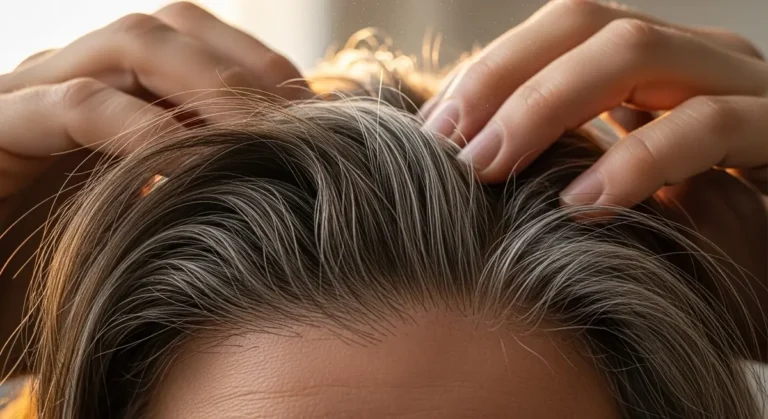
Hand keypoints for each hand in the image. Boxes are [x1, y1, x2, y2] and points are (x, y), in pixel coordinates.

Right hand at [0, 1, 307, 207]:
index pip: (199, 50)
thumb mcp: (141, 235)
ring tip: (256, 137)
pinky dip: (141, 130)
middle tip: (301, 125)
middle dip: (248, 69)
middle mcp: (74, 81)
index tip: (317, 122)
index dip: (262, 74)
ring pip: (132, 45)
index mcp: (112, 98)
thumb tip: (279, 196)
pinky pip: (76, 106)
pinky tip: (185, 171)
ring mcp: (29, 97)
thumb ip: (195, 199)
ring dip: (208, 85)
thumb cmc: (53, 287)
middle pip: (176, 31)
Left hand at [422, 0, 767, 358]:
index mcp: (652, 68)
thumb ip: (562, 163)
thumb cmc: (696, 241)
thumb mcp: (615, 195)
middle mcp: (695, 61)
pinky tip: (579, 205)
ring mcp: (744, 88)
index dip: (486, 73)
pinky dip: (636, 161)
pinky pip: (709, 126)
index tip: (430, 134)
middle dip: (501, 79)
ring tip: (488, 168)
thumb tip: (467, 159)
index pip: (556, 33)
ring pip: (635, 50)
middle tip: (448, 149)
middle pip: (584, 23)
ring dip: (544, 105)